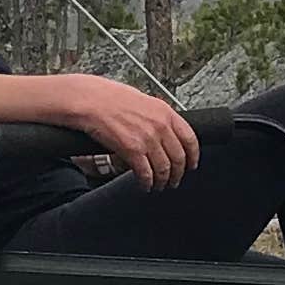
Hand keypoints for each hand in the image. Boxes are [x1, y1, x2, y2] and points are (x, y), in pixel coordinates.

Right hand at [50, 76, 198, 189]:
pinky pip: (145, 173)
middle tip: (174, 181)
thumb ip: (158, 118)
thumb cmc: (111, 98)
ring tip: (159, 186)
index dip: (193, 157)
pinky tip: (145, 185)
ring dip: (163, 181)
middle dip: (178, 174)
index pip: (190, 139)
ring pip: (164, 169)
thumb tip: (167, 133)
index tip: (192, 165)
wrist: (90, 100)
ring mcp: (147, 139)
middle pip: (179, 158)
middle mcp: (160, 126)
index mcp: (166, 113)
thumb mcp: (144, 102)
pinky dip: (147, 183)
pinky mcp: (132, 150)